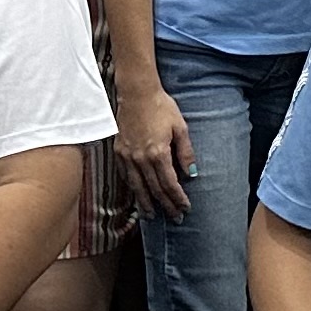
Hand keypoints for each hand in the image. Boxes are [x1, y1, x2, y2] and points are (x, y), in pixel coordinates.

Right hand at [115, 81, 195, 219]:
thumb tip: (192, 173)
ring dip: (146, 203)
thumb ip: (186, 152)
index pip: (169, 183)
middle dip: (165, 205)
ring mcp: (127, 156)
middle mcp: (141, 158)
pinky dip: (132, 188)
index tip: (185, 207)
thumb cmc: (161, 107)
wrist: (137, 93)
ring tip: (152, 216)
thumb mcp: (180, 127)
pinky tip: (137, 194)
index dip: (178, 198)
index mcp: (158, 153)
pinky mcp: (119, 151)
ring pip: (137, 186)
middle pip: (154, 189)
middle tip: (174, 217)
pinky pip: (125, 176)